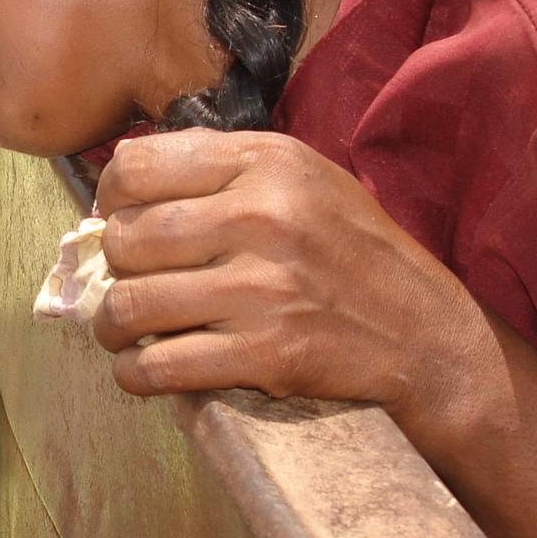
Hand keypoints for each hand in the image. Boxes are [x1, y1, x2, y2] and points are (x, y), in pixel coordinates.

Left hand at [91, 129, 488, 415]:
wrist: (425, 334)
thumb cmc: (353, 251)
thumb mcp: (304, 179)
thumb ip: (223, 170)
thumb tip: (122, 181)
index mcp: (267, 162)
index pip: (137, 168)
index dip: (111, 199)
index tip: (120, 221)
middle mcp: (263, 216)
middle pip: (125, 240)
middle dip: (112, 271)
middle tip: (129, 284)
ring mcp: (263, 287)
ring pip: (130, 306)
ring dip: (113, 327)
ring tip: (125, 332)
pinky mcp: (266, 353)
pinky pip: (159, 366)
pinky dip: (136, 375)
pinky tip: (144, 371)